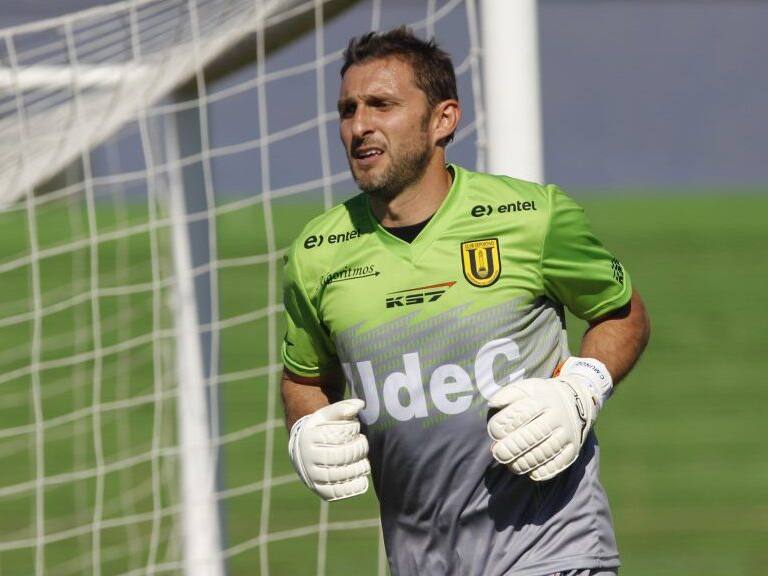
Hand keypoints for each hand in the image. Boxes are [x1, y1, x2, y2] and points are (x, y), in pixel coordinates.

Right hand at [288, 399, 370, 500]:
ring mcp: (312, 475)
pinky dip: (353, 487)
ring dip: (358, 468)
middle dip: (358, 450)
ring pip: (339, 474)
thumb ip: (342, 407)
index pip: (336, 435)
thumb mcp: (326, 414)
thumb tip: (360, 404)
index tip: (357, 429)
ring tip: (365, 463)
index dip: (352, 432)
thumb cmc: (320, 428)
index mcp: (309, 437)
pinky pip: (338, 492)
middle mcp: (307, 457)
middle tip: (364, 445)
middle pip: (339, 456)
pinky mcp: (319, 490)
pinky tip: (362, 479)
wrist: (304, 449)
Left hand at [486, 357, 611, 480]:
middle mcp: (558, 417)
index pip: (523, 412)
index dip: (506, 423)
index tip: (494, 431)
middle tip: (498, 453)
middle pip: (535, 434)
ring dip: (526, 461)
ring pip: (546, 451)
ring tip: (511, 465)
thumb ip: (507, 395)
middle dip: (514, 447)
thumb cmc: (541, 396)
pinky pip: (560, 464)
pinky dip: (545, 471)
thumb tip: (492, 405)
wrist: (577, 400)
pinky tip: (531, 473)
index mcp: (543, 399)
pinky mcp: (573, 449)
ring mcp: (567, 434)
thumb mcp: (526, 388)